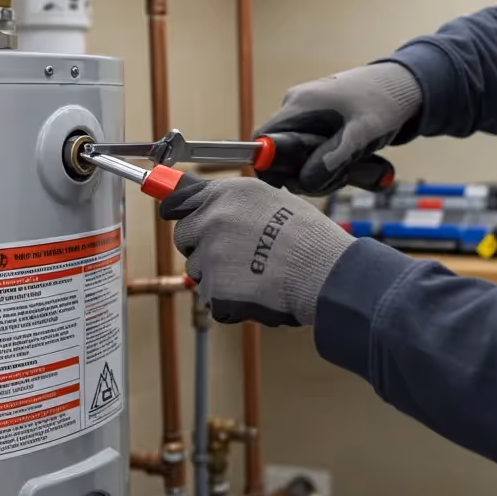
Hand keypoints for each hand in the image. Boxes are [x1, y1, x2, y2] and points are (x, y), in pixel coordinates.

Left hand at [161, 178, 355, 325]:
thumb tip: (211, 205)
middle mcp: (212, 220)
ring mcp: (209, 255)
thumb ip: (236, 202)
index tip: (174, 215)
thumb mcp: (273, 200)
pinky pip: (211, 298)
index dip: (181, 213)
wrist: (322, 272)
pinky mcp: (213, 288)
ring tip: (256, 274)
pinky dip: (229, 301)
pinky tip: (256, 292)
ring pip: (197, 271)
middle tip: (232, 256)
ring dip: (217, 276)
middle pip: (184, 237)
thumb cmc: (308, 238)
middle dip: (200, 248)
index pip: (179, 200)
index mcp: (226, 194)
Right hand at [255, 62, 421, 194]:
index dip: (269, 166)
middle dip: (304, 172)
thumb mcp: (360, 135)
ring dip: (320, 169)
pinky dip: (329, 160)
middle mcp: (296, 106)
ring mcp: (308, 112)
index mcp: (299, 104)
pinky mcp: (320, 119)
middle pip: (282, 152)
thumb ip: (332, 158)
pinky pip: (313, 148)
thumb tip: (303, 183)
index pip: (263, 139)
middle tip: (336, 178)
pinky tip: (352, 160)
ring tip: (351, 167)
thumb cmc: (384, 103)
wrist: (404, 86)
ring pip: (299, 153)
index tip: (293, 183)